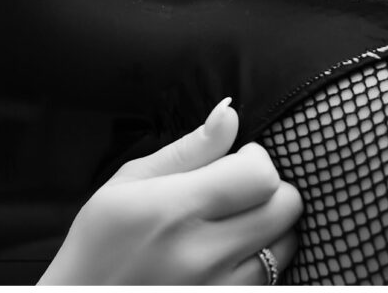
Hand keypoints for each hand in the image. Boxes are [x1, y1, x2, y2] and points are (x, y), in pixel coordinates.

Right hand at [39, 98, 302, 284]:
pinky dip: (264, 259)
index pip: (260, 175)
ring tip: (236, 223)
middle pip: (285, 206)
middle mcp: (200, 254)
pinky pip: (272, 277)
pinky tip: (234, 253)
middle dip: (271, 188)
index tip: (236, 160)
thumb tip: (229, 113)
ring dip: (272, 226)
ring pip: (287, 244)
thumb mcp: (129, 184)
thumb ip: (188, 150)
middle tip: (239, 190)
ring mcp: (216, 288)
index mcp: (172, 210)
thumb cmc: (99, 243)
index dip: (257, 160)